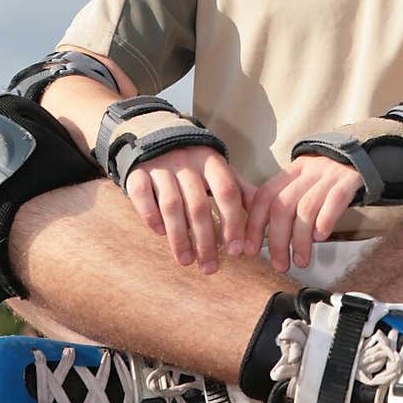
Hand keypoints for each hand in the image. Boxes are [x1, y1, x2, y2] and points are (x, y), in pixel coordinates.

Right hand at [125, 146, 256, 273]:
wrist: (156, 135)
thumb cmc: (194, 163)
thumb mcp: (218, 170)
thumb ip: (240, 191)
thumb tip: (264, 217)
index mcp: (211, 161)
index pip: (227, 192)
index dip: (232, 223)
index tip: (235, 251)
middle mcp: (186, 162)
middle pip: (198, 205)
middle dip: (206, 241)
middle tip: (210, 268)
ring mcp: (160, 167)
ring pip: (171, 205)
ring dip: (179, 237)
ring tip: (186, 261)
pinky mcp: (137, 173)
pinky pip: (142, 196)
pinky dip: (151, 217)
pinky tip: (160, 233)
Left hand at [243, 155, 362, 272]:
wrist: (361, 158)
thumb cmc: (329, 179)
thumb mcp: (304, 182)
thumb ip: (286, 201)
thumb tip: (264, 237)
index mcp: (292, 172)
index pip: (264, 196)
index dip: (255, 224)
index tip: (251, 249)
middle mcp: (307, 172)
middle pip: (282, 206)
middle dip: (277, 240)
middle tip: (279, 264)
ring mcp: (328, 175)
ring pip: (305, 208)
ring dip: (299, 240)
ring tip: (300, 260)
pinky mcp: (349, 181)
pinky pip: (334, 201)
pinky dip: (324, 222)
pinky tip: (320, 238)